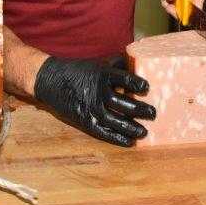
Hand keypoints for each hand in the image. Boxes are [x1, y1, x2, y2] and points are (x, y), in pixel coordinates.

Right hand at [33, 57, 155, 146]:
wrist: (52, 80)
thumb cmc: (80, 70)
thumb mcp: (99, 63)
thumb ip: (119, 64)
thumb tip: (141, 63)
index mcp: (103, 74)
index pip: (125, 79)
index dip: (137, 85)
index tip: (147, 88)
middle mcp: (98, 91)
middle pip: (124, 103)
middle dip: (141, 110)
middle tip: (153, 113)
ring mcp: (91, 107)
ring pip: (116, 120)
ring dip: (132, 127)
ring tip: (144, 131)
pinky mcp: (85, 120)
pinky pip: (104, 131)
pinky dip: (118, 137)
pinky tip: (130, 141)